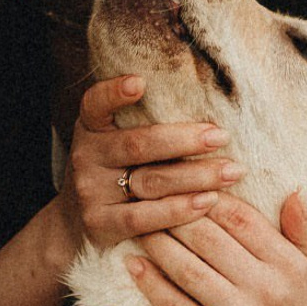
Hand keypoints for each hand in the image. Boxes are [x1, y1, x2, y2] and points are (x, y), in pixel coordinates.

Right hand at [61, 75, 240, 249]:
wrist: (74, 224)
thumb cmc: (112, 173)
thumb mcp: (113, 143)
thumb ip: (140, 124)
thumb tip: (204, 101)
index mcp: (90, 129)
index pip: (95, 104)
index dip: (114, 92)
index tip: (139, 81)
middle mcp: (85, 156)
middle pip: (137, 145)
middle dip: (184, 140)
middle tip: (221, 136)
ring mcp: (90, 191)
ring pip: (149, 181)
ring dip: (196, 176)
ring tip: (232, 171)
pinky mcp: (99, 224)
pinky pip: (144, 218)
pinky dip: (179, 209)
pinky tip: (209, 201)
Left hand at [126, 191, 306, 305]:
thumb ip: (305, 233)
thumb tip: (291, 191)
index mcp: (291, 267)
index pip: (241, 217)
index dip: (206, 193)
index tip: (180, 180)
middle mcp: (270, 290)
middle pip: (208, 237)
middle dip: (172, 211)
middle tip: (144, 193)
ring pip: (189, 270)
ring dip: (156, 243)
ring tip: (135, 223)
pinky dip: (153, 285)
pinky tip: (134, 264)